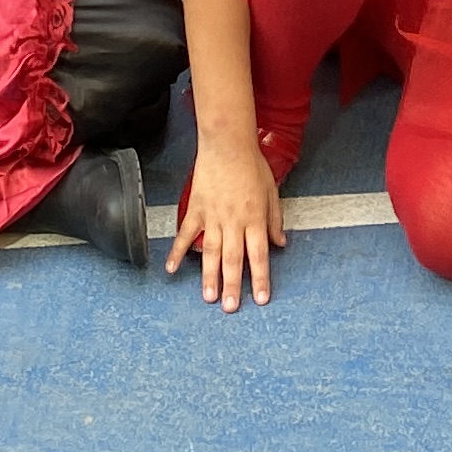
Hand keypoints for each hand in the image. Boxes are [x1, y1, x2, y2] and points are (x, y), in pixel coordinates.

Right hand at [171, 138, 287, 309]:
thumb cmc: (251, 164)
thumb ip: (275, 220)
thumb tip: (280, 242)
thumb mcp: (272, 191)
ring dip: (209, 276)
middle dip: (233, 286)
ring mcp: (212, 217)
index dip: (260, 278)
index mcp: (254, 218)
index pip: (259, 255)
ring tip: (209, 297)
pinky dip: (177, 251)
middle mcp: (233, 222)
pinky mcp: (196, 209)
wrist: (227, 143)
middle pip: (234, 259)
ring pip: (211, 252)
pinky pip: (185, 234)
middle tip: (230, 308)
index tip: (260, 298)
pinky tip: (171, 268)